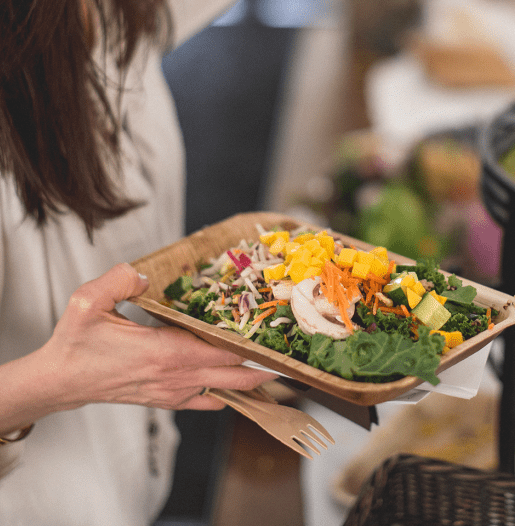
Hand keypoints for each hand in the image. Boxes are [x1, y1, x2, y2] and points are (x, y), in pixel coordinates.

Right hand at [38, 263, 273, 412]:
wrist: (59, 380)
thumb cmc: (76, 343)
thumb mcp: (89, 301)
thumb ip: (121, 279)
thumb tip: (147, 274)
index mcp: (165, 352)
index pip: (221, 352)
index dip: (252, 347)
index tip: (280, 342)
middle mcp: (175, 376)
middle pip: (233, 375)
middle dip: (264, 368)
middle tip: (293, 359)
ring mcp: (172, 392)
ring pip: (224, 391)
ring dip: (249, 381)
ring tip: (277, 370)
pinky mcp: (165, 399)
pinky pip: (206, 401)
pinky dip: (227, 395)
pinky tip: (241, 388)